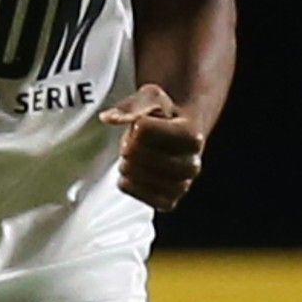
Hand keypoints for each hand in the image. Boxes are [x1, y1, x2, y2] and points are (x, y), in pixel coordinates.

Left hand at [100, 84, 205, 211]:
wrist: (177, 136)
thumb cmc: (164, 115)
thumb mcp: (151, 98)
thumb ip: (131, 106)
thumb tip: (108, 118)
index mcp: (192, 136)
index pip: (143, 130)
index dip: (136, 124)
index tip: (144, 124)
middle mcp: (192, 165)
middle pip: (137, 153)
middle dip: (129, 144)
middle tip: (137, 142)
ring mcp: (182, 187)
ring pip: (134, 174)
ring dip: (127, 162)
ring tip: (136, 156)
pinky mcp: (168, 203)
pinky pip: (132, 191)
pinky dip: (126, 181)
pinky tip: (134, 171)